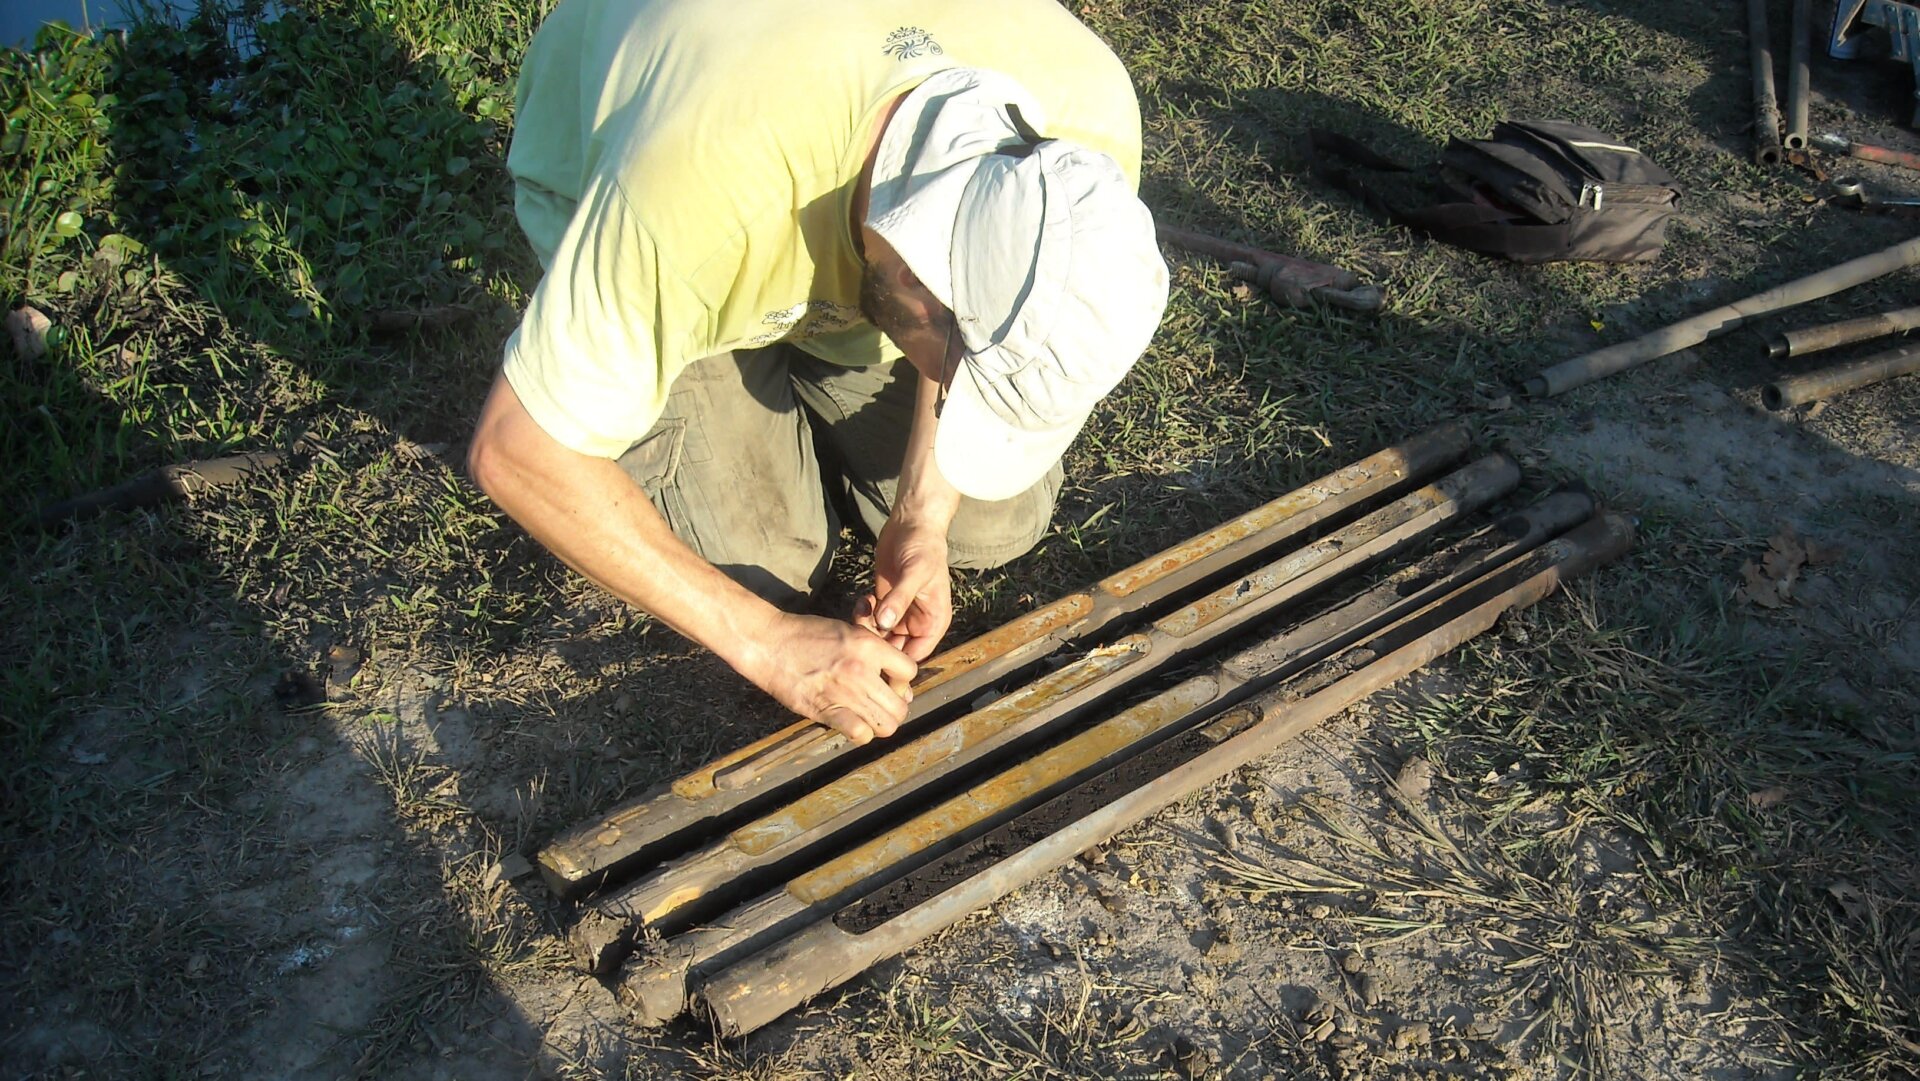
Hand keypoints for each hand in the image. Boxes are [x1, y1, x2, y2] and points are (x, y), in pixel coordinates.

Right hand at [749, 611, 916, 744]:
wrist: (770, 643)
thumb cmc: (807, 634)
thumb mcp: (847, 629)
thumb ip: (874, 651)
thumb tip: (898, 680)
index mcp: (868, 646)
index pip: (910, 672)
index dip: (903, 681)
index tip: (891, 683)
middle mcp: (860, 670)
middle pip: (901, 706)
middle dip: (895, 708)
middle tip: (882, 704)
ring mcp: (843, 692)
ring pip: (886, 725)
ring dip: (881, 724)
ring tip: (870, 716)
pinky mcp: (825, 710)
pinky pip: (860, 734)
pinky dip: (861, 734)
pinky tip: (853, 724)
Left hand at [854, 514, 952, 661]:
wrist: (912, 524)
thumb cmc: (923, 547)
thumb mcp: (915, 573)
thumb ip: (900, 599)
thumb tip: (885, 623)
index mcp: (933, 622)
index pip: (915, 655)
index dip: (896, 661)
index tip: (875, 655)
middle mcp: (917, 622)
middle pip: (894, 649)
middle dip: (876, 643)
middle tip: (863, 626)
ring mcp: (899, 613)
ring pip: (879, 636)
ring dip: (867, 627)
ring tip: (864, 607)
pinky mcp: (884, 602)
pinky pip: (870, 620)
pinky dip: (862, 614)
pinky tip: (863, 599)